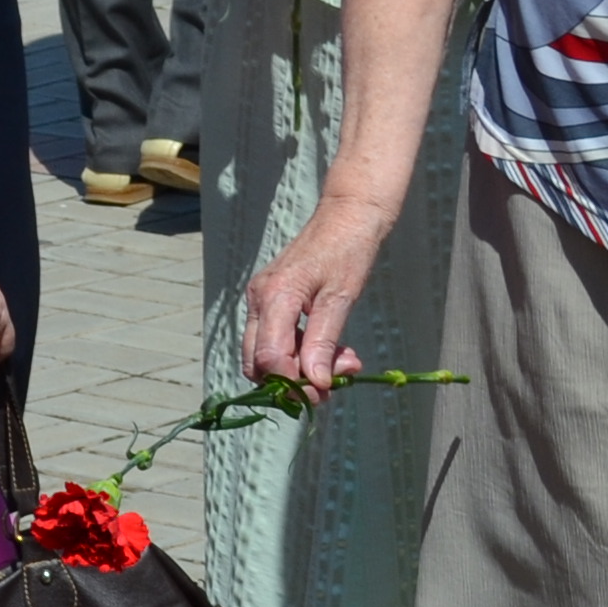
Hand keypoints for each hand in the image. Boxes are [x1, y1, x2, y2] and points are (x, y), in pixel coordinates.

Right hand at [244, 192, 398, 386]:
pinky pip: (276, 339)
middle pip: (258, 362)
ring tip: (342, 362)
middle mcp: (259, 300)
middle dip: (294, 381)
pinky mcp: (270, 300)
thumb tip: (316, 382)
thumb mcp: (341, 298)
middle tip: (333, 383)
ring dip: (300, 368)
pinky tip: (331, 349)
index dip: (294, 383)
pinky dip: (300, 352)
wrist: (348, 214)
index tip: (326, 391)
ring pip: (266, 354)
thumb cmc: (349, 250)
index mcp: (275, 297)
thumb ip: (324, 341)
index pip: (269, 358)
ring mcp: (261, 300)